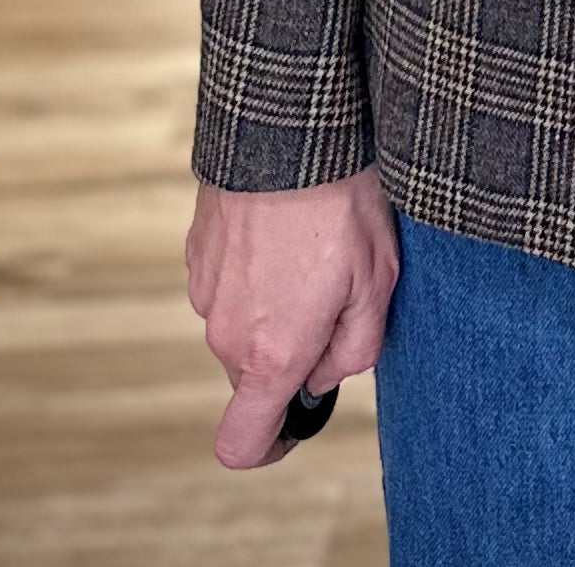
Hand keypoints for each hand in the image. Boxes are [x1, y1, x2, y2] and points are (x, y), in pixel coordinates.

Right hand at [186, 165, 399, 468]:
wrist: (289, 128)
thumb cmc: (342, 205)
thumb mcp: (377, 282)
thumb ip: (355, 350)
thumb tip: (327, 375)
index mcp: (271, 353)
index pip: (242, 443)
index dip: (272, 446)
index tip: (297, 422)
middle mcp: (225, 333)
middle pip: (255, 374)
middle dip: (293, 351)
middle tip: (336, 292)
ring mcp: (204, 292)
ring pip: (243, 326)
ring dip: (275, 305)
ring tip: (314, 247)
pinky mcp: (197, 253)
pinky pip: (228, 285)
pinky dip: (255, 271)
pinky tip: (285, 228)